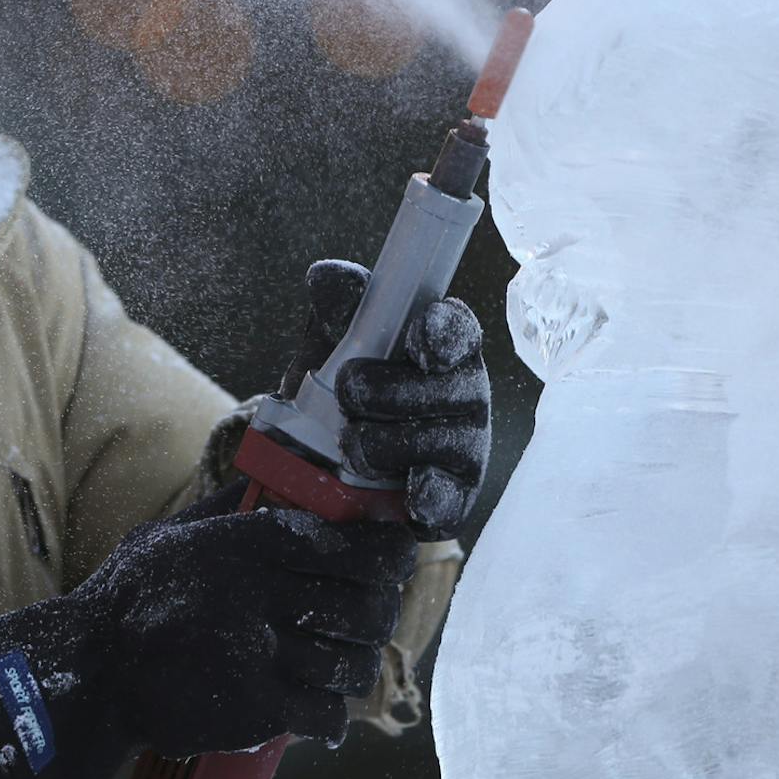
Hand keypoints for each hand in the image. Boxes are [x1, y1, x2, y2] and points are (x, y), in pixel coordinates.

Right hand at [0, 494, 414, 778]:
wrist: (89, 675)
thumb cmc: (126, 600)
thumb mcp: (167, 535)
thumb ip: (223, 510)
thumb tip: (265, 480)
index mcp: (242, 544)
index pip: (343, 542)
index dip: (387, 551)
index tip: (398, 556)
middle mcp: (258, 592)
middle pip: (363, 602)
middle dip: (381, 610)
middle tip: (375, 616)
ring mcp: (259, 652)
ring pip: (353, 660)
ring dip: (359, 664)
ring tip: (349, 664)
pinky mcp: (254, 708)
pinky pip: (327, 713)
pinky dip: (334, 716)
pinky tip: (325, 711)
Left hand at [281, 259, 490, 542]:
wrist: (314, 459)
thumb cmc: (338, 384)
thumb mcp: (327, 340)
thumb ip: (333, 306)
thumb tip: (329, 279)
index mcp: (440, 346)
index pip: (459, 331)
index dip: (445, 333)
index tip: (419, 341)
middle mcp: (462, 394)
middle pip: (453, 388)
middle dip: (393, 391)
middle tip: (349, 391)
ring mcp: (463, 448)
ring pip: (447, 442)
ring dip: (388, 442)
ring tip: (352, 445)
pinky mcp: (453, 498)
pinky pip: (453, 499)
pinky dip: (431, 495)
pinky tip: (413, 493)